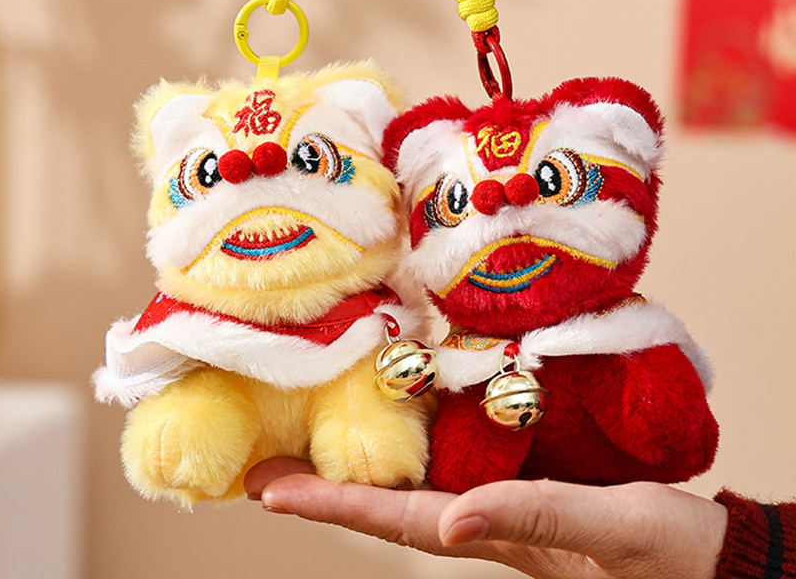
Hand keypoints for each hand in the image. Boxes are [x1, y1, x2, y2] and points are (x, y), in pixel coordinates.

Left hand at [245, 458, 727, 578]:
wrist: (709, 554)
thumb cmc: (669, 552)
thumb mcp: (610, 531)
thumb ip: (537, 519)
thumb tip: (454, 518)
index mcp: (497, 534)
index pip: (397, 520)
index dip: (332, 505)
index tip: (271, 489)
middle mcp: (486, 517)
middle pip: (390, 502)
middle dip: (326, 487)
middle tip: (266, 466)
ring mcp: (503, 499)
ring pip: (416, 480)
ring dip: (361, 462)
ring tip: (312, 437)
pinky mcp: (526, 478)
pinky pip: (456, 459)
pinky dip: (416, 443)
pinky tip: (401, 422)